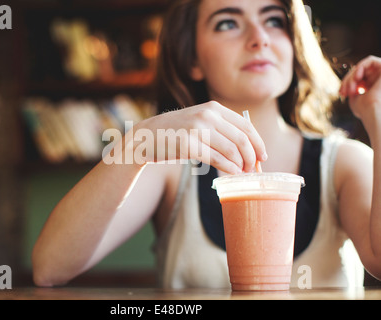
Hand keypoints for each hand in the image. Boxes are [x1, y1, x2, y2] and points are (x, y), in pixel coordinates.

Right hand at [126, 101, 266, 173]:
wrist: (147, 137)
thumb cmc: (176, 133)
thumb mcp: (199, 121)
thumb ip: (220, 128)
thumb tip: (247, 148)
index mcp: (213, 108)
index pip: (246, 125)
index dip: (258, 143)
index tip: (262, 156)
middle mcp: (207, 115)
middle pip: (241, 139)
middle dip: (251, 157)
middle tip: (253, 169)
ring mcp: (197, 129)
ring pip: (231, 150)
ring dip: (240, 165)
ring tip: (241, 173)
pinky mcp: (188, 145)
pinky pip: (217, 159)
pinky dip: (228, 168)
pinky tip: (231, 173)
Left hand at [340, 56, 380, 129]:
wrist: (373, 113)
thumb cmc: (364, 110)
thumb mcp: (354, 97)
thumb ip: (353, 87)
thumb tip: (348, 83)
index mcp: (374, 86)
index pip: (358, 78)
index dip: (347, 83)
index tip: (341, 93)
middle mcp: (380, 79)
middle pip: (359, 71)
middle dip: (348, 80)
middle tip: (343, 91)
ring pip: (363, 67)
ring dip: (352, 76)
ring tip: (350, 88)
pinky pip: (371, 60)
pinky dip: (360, 67)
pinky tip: (356, 77)